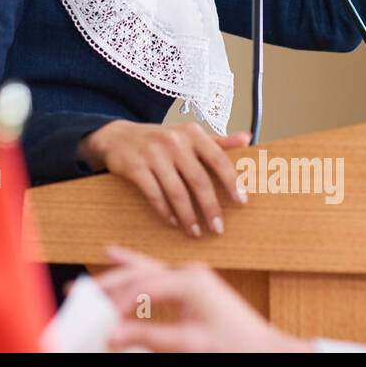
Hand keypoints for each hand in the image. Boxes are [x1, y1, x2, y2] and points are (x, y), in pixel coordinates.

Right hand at [78, 120, 249, 236]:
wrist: (117, 137)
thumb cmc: (160, 140)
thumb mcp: (187, 136)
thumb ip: (217, 141)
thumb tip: (247, 138)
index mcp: (191, 134)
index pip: (218, 158)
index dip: (231, 181)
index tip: (242, 202)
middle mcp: (174, 141)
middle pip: (198, 179)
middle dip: (210, 207)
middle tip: (218, 228)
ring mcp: (153, 154)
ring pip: (176, 191)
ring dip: (188, 216)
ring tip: (195, 232)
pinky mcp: (135, 167)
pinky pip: (154, 194)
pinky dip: (165, 211)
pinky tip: (173, 222)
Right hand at [92, 244, 313, 352]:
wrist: (266, 350)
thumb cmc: (235, 346)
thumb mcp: (190, 344)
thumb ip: (149, 337)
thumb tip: (111, 335)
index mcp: (190, 282)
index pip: (140, 288)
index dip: (114, 303)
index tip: (93, 317)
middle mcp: (187, 272)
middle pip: (136, 273)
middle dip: (106, 286)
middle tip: (77, 294)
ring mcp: (188, 275)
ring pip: (142, 270)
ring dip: (114, 276)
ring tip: (88, 283)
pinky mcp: (188, 283)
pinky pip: (152, 271)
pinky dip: (131, 265)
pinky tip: (113, 253)